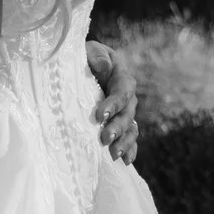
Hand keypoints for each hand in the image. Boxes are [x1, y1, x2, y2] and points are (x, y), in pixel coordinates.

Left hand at [86, 39, 139, 164]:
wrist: (83, 69)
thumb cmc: (85, 58)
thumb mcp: (89, 51)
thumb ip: (96, 55)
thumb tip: (104, 66)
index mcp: (121, 78)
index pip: (122, 92)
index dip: (114, 104)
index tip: (100, 115)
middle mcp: (127, 98)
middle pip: (127, 114)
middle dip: (117, 128)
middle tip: (105, 138)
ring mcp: (125, 114)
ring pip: (130, 129)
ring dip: (124, 143)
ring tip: (114, 155)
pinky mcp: (120, 126)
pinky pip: (130, 140)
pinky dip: (130, 150)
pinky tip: (126, 162)